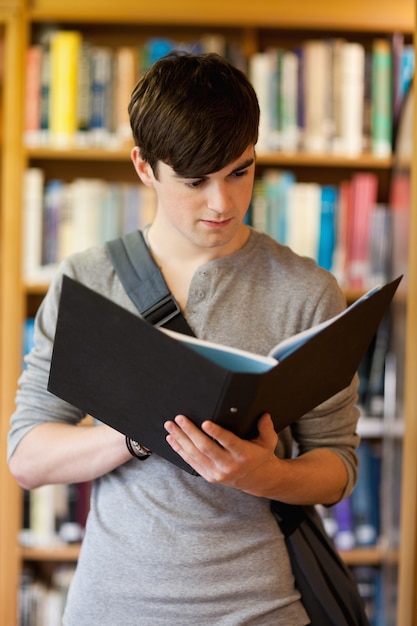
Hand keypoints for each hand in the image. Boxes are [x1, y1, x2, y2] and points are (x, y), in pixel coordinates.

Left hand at [164, 412, 279, 495]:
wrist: (258, 480)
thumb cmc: (260, 455)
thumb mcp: (268, 441)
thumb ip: (266, 428)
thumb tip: (264, 415)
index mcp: (244, 455)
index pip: (228, 442)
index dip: (216, 433)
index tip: (205, 422)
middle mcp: (229, 466)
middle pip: (206, 447)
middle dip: (190, 431)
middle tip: (180, 418)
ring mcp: (217, 473)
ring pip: (195, 455)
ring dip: (180, 439)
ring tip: (170, 426)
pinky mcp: (209, 477)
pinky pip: (191, 462)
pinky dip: (180, 450)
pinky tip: (172, 439)